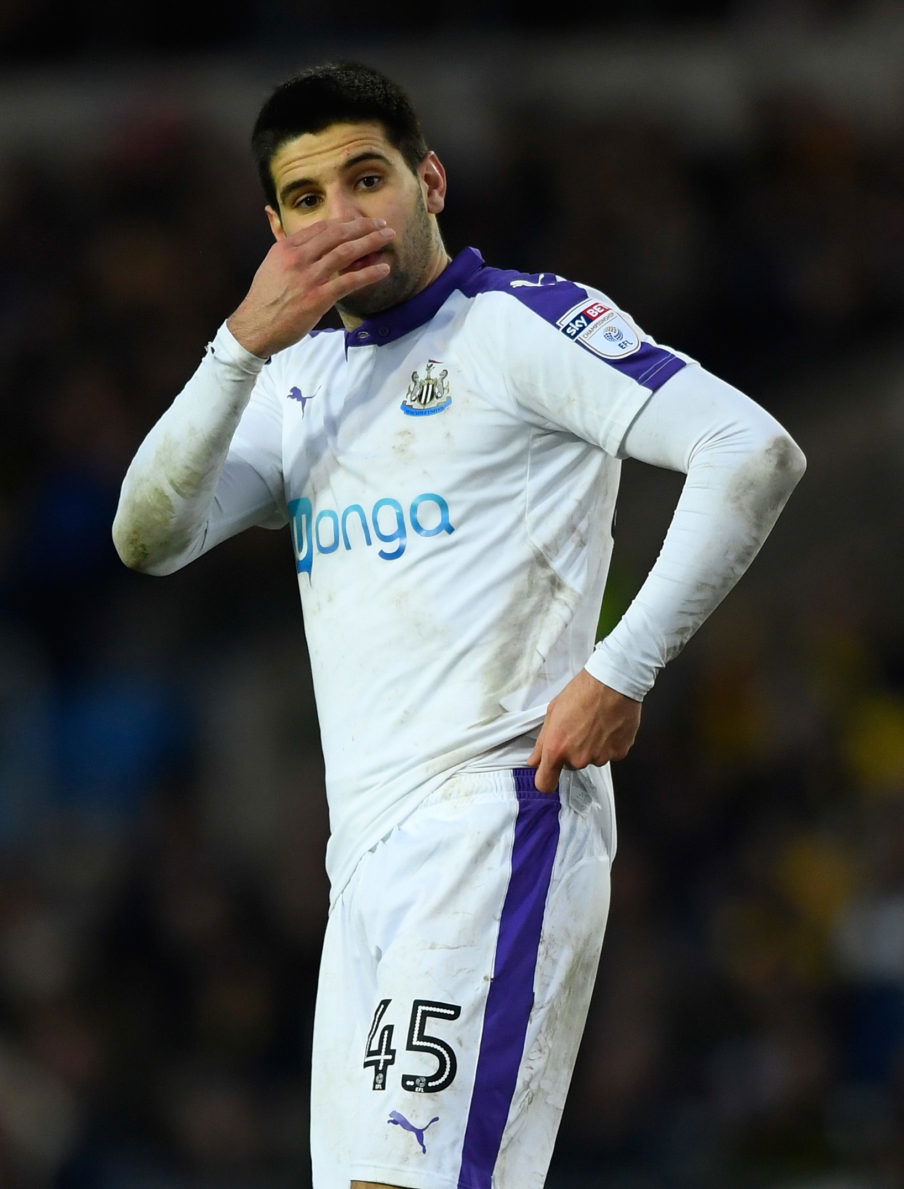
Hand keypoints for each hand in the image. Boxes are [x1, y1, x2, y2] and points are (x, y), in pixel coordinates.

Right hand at [226, 217, 395, 356]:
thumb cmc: (265, 299)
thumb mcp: (273, 266)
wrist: (255, 326)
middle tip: (383, 223)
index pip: (322, 228)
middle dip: (364, 226)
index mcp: (287, 247)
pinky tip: (383, 269)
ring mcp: (309, 277)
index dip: (346, 222)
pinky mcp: (318, 298)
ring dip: (371, 242)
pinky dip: (369, 273)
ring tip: (388, 237)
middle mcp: (298, 257)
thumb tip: (310, 244)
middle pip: (338, 234)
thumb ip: (292, 252)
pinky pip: (349, 281)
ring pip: (346, 252)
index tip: (362, 221)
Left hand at [527, 670, 641, 793]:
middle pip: (571, 765)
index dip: (545, 780)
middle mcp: (578, 758)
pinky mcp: (619, 753)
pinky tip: (608, 725)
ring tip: (595, 723)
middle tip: (578, 728)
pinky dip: (609, 744)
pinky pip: (609, 754)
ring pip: (592, 759)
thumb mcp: (553, 712)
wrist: (613, 682)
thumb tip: (534, 760)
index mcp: (557, 748)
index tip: (548, 775)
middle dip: (572, 751)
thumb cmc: (581, 692)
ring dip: (592, 747)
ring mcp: (600, 757)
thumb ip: (542, 742)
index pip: (545, 783)